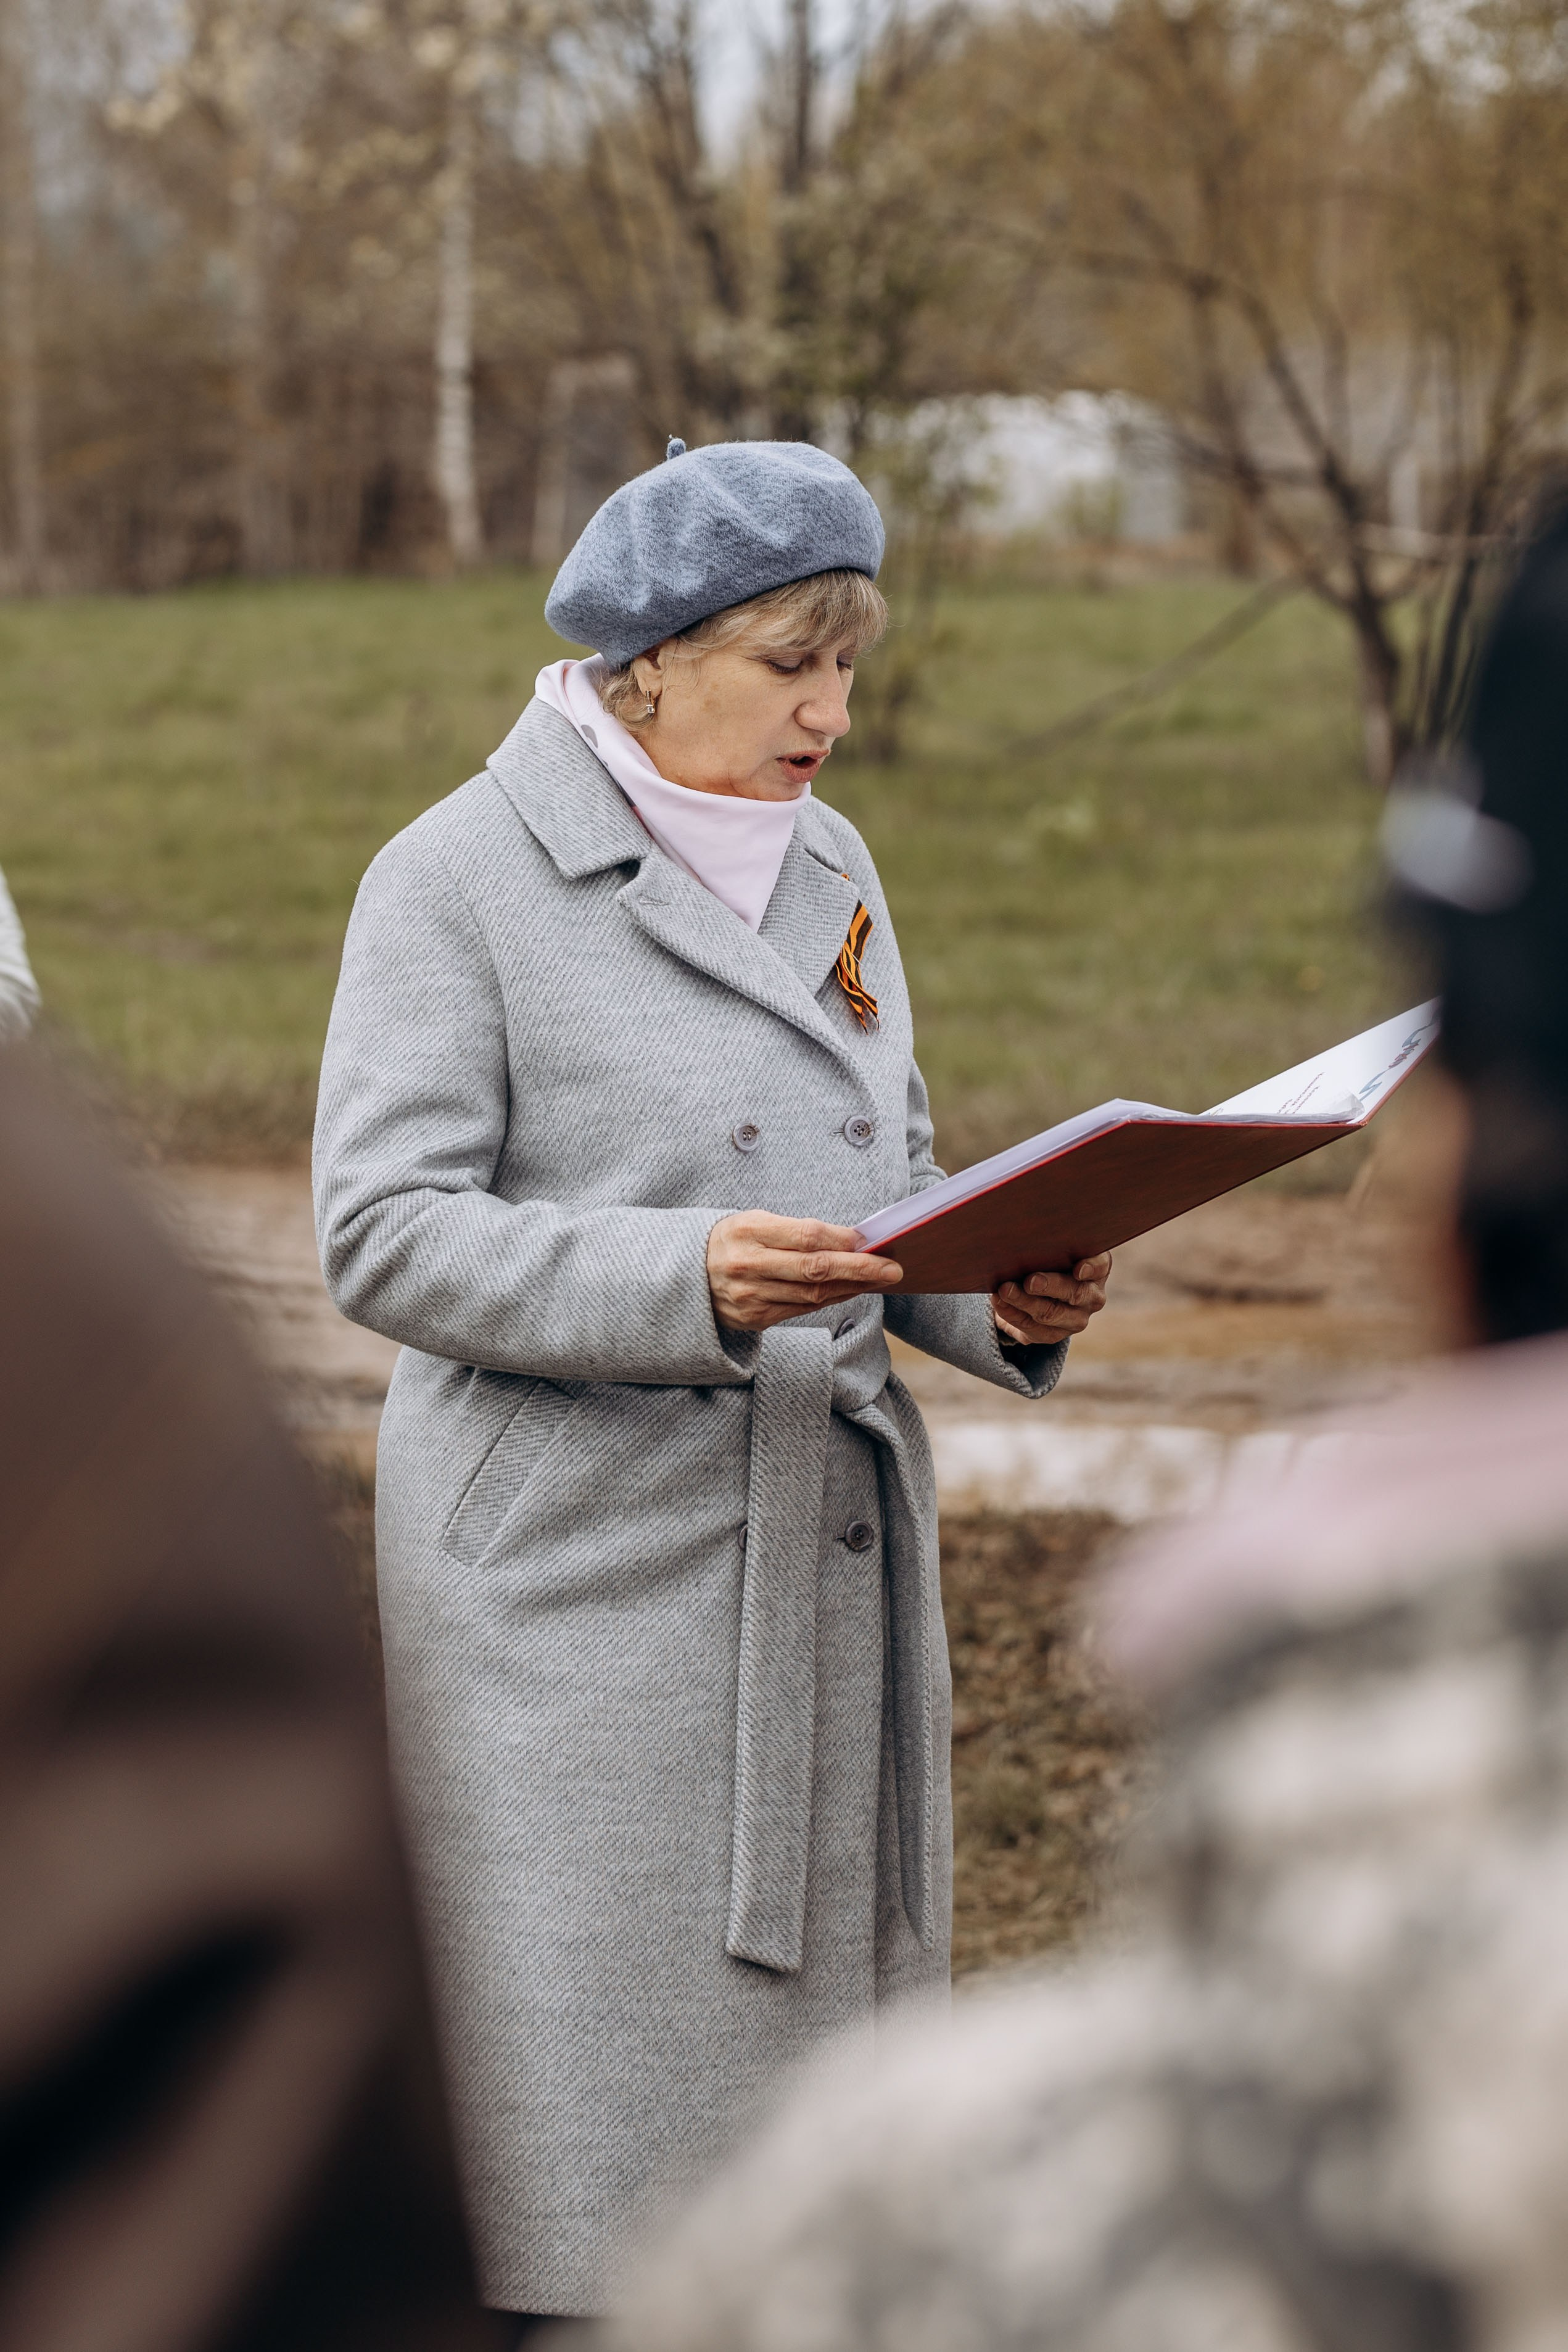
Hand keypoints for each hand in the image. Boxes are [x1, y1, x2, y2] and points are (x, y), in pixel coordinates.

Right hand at [708, 1213, 902, 1334]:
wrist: (685, 1277)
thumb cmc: (730, 1241)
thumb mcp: (754, 1221)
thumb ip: (796, 1230)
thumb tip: (850, 1240)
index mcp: (748, 1231)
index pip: (806, 1235)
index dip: (842, 1239)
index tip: (870, 1240)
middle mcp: (748, 1266)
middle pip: (815, 1269)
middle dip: (860, 1269)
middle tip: (893, 1269)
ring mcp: (751, 1296)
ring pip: (813, 1295)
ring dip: (852, 1287)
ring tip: (880, 1279)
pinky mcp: (755, 1319)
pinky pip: (803, 1310)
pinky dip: (832, 1299)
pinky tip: (851, 1290)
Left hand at [992, 1253, 1111, 1347]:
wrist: (1036, 1290)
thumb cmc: (1048, 1259)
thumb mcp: (1054, 1249)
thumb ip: (1051, 1243)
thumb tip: (1027, 1235)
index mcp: (1097, 1270)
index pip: (1100, 1266)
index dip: (1091, 1267)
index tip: (1078, 1269)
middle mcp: (1092, 1296)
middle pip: (1075, 1293)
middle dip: (1050, 1286)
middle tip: (1030, 1281)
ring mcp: (1075, 1319)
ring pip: (1050, 1314)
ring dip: (1024, 1302)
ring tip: (1004, 1290)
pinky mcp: (1053, 1334)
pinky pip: (1033, 1328)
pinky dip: (1012, 1314)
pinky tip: (999, 1302)